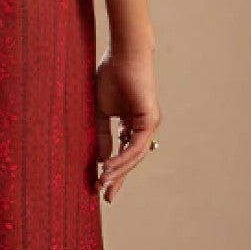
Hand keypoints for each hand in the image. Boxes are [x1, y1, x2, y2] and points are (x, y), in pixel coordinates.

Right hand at [94, 45, 161, 201]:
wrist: (122, 54)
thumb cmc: (110, 75)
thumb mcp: (101, 112)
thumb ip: (103, 135)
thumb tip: (103, 159)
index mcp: (132, 123)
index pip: (124, 152)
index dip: (113, 171)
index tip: (100, 186)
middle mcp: (144, 126)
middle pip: (131, 159)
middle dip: (117, 178)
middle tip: (104, 195)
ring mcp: (149, 123)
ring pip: (135, 156)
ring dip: (118, 171)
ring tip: (102, 182)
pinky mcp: (150, 119)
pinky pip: (136, 146)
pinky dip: (122, 158)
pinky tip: (108, 167)